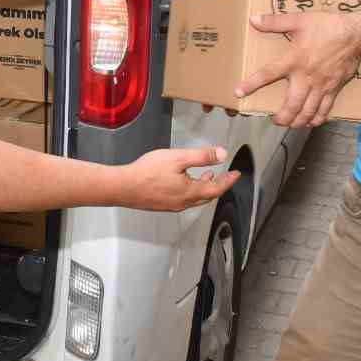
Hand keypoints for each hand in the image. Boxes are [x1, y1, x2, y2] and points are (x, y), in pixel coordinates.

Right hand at [117, 146, 240, 211]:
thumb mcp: (178, 158)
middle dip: (218, 185)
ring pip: (195, 199)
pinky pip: (184, 199)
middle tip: (225, 176)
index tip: (236, 174)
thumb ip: (201, 156)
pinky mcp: (162, 205)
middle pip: (207, 196)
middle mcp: (184, 203)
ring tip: (207, 175)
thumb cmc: (149, 171)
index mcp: (191, 192)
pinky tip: (184, 181)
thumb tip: (223, 154)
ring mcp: (172, 206)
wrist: (123, 188)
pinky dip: (192, 190)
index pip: (217, 188)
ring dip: (204, 187)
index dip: (228, 181)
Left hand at [234, 12, 360, 129]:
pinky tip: (311, 122)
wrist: (355, 34)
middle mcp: (306, 77)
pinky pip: (325, 109)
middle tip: (275, 120)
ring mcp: (321, 85)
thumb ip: (275, 22)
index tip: (238, 93)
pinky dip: (317, 119)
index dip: (252, 84)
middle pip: (291, 105)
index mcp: (294, 60)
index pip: (268, 74)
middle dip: (282, 117)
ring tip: (290, 124)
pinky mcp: (334, 89)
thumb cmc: (326, 26)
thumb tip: (253, 19)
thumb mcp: (299, 20)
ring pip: (308, 111)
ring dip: (297, 122)